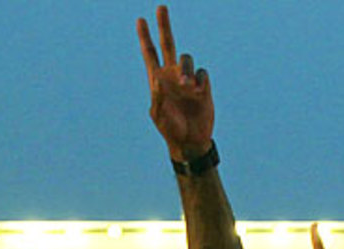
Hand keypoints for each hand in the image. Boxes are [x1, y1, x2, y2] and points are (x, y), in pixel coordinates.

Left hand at [137, 6, 213, 160]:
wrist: (190, 141)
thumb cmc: (171, 129)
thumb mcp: (159, 115)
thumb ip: (156, 97)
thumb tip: (157, 79)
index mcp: (157, 79)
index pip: (150, 53)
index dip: (145, 37)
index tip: (140, 20)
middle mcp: (172, 75)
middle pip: (168, 43)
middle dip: (164, 25)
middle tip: (160, 7)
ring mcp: (188, 79)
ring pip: (187, 59)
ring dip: (187, 69)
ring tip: (187, 86)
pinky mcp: (203, 86)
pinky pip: (202, 72)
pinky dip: (199, 79)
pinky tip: (198, 91)